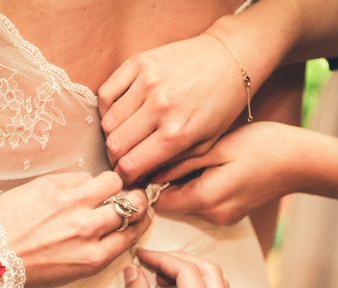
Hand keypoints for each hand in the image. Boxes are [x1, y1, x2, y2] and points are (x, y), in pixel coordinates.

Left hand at [0, 171, 151, 287]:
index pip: (133, 232)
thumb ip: (96, 252)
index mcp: (93, 258)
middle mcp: (88, 230)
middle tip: (131, 197)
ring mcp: (71, 205)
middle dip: (137, 200)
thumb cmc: (23, 270)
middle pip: (132, 204)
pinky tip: (73, 188)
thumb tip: (111, 230)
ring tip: (103, 188)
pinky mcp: (52, 185)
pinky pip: (83, 174)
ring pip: (113, 182)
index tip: (141, 215)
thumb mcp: (69, 273)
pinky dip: (83, 181)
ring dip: (113, 185)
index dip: (141, 221)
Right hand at [98, 33, 247, 185]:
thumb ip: (173, 165)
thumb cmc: (221, 105)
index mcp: (177, 133)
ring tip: (123, 136)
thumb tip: (146, 180)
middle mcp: (160, 107)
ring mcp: (147, 82)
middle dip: (115, 158)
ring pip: (108, 121)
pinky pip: (107, 92)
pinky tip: (118, 113)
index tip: (124, 176)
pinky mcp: (139, 62)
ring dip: (111, 134)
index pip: (131, 164)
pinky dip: (107, 108)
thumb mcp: (205, 144)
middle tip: (122, 158)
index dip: (124, 176)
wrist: (231, 58)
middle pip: (115, 144)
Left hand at [153, 122, 305, 225]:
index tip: (154, 160)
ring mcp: (223, 218)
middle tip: (178, 152)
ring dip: (185, 183)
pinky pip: (203, 203)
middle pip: (173, 203)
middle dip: (168, 181)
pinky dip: (200, 187)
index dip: (150, 182)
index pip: (159, 202)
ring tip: (201, 156)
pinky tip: (215, 167)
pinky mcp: (231, 214)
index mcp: (206, 200)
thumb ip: (181, 162)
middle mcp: (212, 216)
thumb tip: (149, 172)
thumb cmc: (263, 146)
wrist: (303, 162)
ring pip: (187, 203)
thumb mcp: (218, 146)